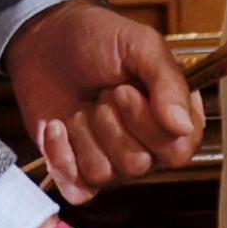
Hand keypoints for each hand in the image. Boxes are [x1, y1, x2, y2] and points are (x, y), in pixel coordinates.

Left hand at [1, 0, 199, 197]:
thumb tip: (181, 126)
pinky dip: (60, 157)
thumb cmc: (97, 38)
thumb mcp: (141, 45)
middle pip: (139, 163)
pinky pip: (76, 189)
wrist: (45, 38)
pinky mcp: (75, 169)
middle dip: (112, 126)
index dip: (149, 124)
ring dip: (85, 135)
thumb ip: (167, 81)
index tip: (126, 89)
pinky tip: (56, 126)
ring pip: (105, 173)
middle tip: (104, 94)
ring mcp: (110, 159)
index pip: (179, 148)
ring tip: (81, 107)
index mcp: (171, 117)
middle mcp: (145, 144)